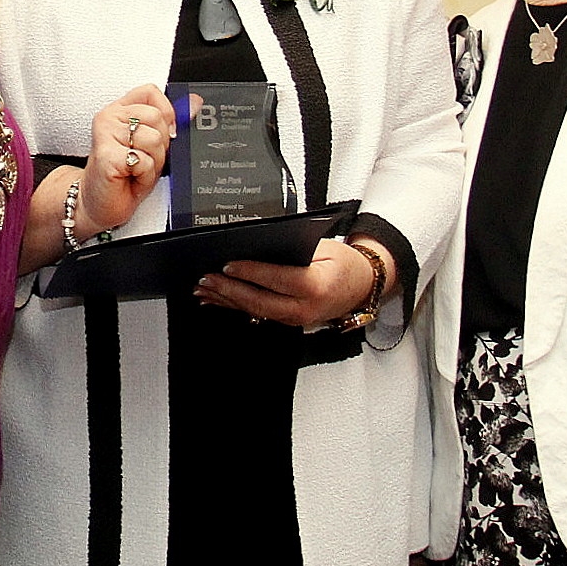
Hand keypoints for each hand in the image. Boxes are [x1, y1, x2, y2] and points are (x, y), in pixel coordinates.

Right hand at [20, 85, 176, 272]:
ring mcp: (105, 134)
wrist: (99, 204)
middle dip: (161, 145)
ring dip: (153, 162)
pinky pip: (144, 160)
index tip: (162, 133)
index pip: (150, 92)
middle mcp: (109, 117)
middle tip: (143, 159)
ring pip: (154, 139)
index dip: (165, 113)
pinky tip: (130, 178)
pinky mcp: (106, 155)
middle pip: (157, 117)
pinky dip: (145, 175)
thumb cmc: (124, 176)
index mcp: (120, 110)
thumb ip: (170, 121)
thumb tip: (194, 102)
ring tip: (136, 169)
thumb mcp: (153, 145)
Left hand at [195, 236, 384, 325]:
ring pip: (256, 311)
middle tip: (207, 279)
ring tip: (204, 289)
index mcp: (317, 286)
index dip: (251, 273)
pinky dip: (236, 306)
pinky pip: (259, 314)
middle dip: (230, 290)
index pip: (278, 280)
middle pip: (261, 302)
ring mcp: (297, 319)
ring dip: (227, 300)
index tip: (228, 265)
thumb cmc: (343, 263)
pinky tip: (216, 300)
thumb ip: (293, 249)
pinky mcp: (290, 321)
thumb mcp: (323, 247)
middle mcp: (306, 308)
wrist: (362, 285)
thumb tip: (256, 244)